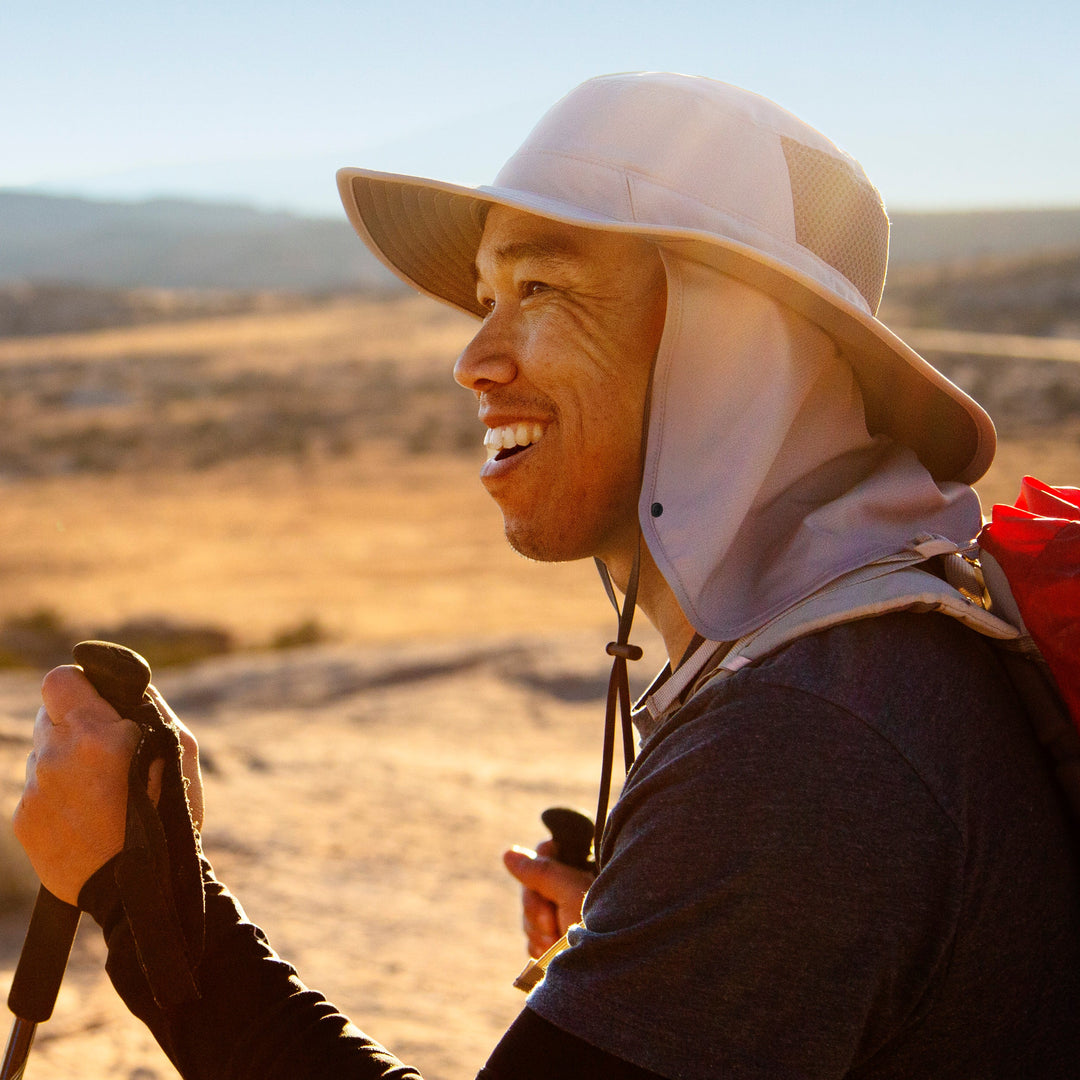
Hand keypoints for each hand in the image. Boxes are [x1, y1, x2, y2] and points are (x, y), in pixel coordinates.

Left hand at [12, 666, 203, 905]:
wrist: (138, 890)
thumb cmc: (168, 815)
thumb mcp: (179, 751)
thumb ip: (147, 708)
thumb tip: (122, 688)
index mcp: (94, 735)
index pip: (61, 680)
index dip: (79, 686)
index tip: (96, 702)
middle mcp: (55, 758)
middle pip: (49, 715)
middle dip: (75, 726)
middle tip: (105, 752)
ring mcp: (33, 791)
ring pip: (43, 753)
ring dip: (65, 763)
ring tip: (100, 793)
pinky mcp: (22, 819)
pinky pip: (36, 788)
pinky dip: (57, 795)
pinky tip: (85, 816)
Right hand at [503, 840, 593, 957]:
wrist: (613, 975)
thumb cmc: (600, 927)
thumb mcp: (570, 894)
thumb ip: (541, 872)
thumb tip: (508, 854)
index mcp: (586, 869)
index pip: (546, 852)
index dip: (540, 867)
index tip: (550, 886)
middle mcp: (575, 890)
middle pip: (532, 886)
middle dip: (537, 909)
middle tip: (552, 924)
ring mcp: (566, 918)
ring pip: (529, 915)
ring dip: (539, 931)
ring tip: (557, 943)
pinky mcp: (559, 944)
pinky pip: (532, 939)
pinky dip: (539, 947)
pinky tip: (552, 955)